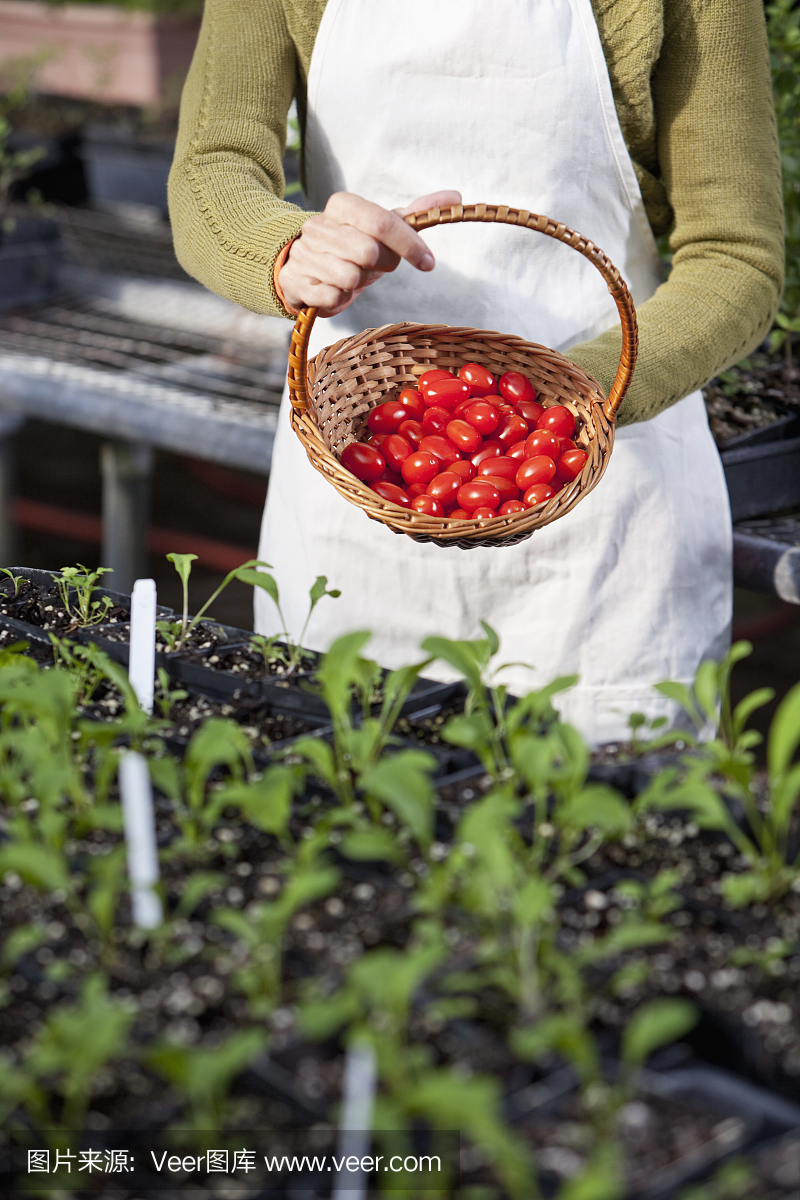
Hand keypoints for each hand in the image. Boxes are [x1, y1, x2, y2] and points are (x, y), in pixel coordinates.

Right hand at [278, 189, 461, 315]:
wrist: (302, 264)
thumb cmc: (352, 245)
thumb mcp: (382, 227)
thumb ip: (415, 214)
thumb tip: (455, 198)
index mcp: (343, 205)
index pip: (383, 222)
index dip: (410, 245)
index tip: (429, 263)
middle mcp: (320, 226)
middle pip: (370, 253)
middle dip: (382, 265)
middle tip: (376, 265)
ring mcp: (305, 254)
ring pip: (351, 278)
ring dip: (360, 283)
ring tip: (352, 275)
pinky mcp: (296, 283)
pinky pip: (333, 298)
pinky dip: (342, 299)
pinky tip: (336, 289)